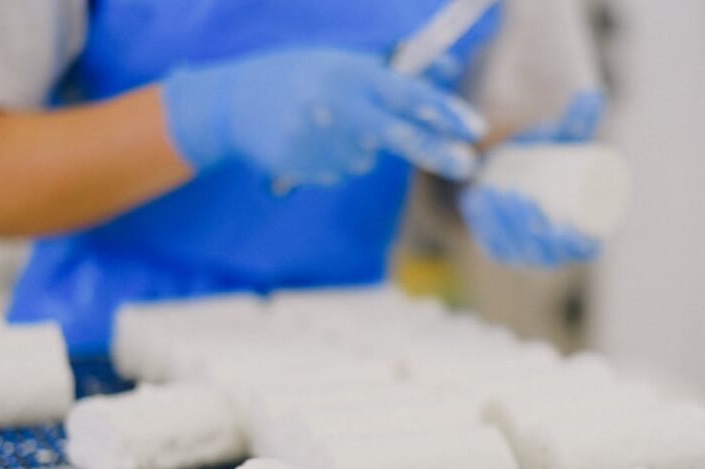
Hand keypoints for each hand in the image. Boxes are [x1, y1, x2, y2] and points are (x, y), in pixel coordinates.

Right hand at [162, 48, 486, 185]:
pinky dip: (331, 160)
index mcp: (346, 71)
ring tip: (322, 124)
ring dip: (357, 146)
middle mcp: (334, 105)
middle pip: (398, 135)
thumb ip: (393, 69)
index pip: (405, 92)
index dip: (443, 111)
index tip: (475, 128)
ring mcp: (317, 140)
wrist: (229, 104)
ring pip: (365, 157)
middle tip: (467, 164)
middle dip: (436, 151)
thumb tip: (449, 68)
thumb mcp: (341, 60)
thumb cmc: (295, 75)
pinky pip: (338, 171)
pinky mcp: (302, 167)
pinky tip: (306, 139)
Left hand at [459, 90, 606, 266]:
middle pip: (544, 252)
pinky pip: (491, 246)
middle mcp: (555, 251)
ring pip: (515, 250)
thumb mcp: (563, 140)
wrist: (511, 166)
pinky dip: (481, 225)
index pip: (584, 248)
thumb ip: (579, 120)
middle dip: (527, 228)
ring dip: (501, 226)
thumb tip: (591, 95)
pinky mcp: (500, 250)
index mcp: (582, 235)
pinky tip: (474, 206)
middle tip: (515, 195)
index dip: (572, 239)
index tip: (561, 210)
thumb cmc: (548, 158)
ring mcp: (526, 254)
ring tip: (491, 194)